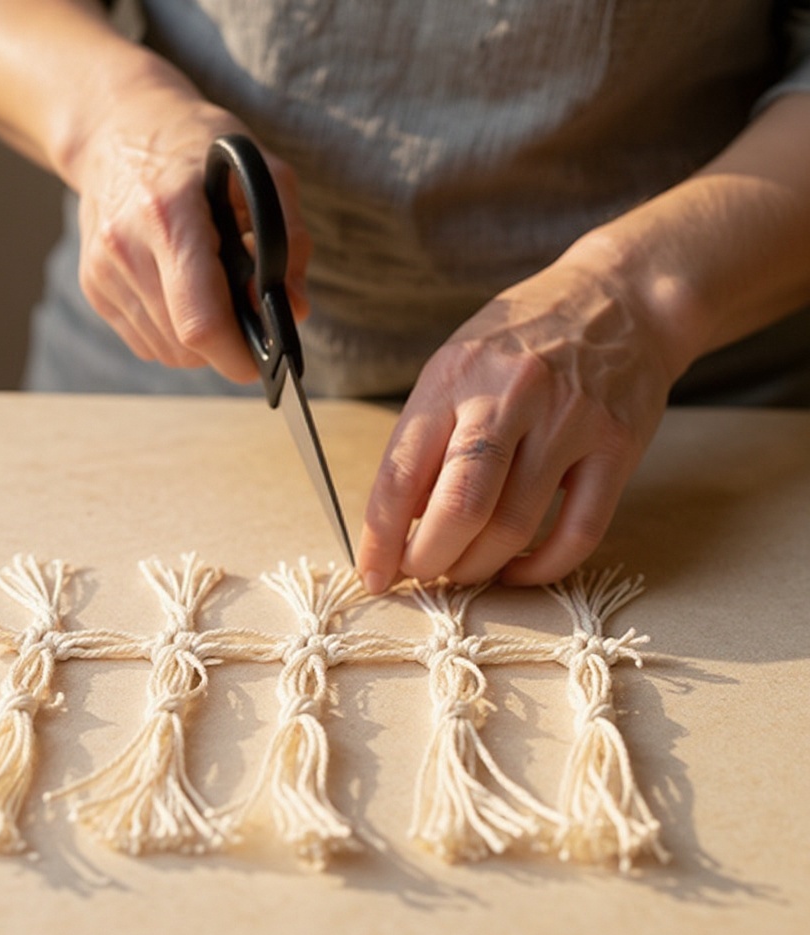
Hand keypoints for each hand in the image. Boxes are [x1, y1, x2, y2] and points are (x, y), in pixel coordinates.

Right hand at [70, 84, 310, 381]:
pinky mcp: (94, 287)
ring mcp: (103, 270)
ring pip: (167, 352)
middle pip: (185, 345)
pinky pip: (147, 342)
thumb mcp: (262, 172)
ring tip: (213, 290)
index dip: (237, 355)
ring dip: (200, 342)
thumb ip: (288, 241)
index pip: (200, 321)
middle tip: (247, 314)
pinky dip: (174, 333)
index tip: (262, 360)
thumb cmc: (198, 148)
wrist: (117, 126)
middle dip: (226, 345)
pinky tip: (183, 291)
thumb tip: (292, 310)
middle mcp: (125, 247)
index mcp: (169, 215)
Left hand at [356, 256, 675, 590]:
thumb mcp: (457, 367)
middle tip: (422, 575)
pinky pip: (578, 532)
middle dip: (429, 561)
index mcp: (454, 380)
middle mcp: (509, 398)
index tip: (374, 574)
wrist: (621, 298)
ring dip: (480, 568)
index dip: (381, 538)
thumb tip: (405, 521)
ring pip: (513, 527)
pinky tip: (520, 571)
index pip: (401, 475)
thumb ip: (428, 438)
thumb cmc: (523, 340)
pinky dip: (543, 567)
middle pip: (458, 508)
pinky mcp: (617, 447)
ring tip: (465, 572)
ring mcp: (568, 423)